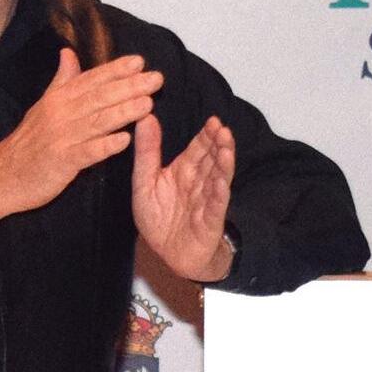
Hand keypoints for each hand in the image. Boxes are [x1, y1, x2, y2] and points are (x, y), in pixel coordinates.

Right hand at [0, 48, 163, 240]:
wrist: (2, 177)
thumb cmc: (27, 143)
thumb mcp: (42, 106)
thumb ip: (61, 81)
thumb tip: (69, 53)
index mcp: (58, 99)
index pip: (91, 80)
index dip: (115, 70)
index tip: (139, 61)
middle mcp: (60, 114)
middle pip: (99, 98)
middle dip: (129, 87)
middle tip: (157, 79)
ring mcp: (60, 138)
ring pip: (97, 122)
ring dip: (123, 112)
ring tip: (149, 104)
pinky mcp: (60, 163)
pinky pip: (86, 153)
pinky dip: (105, 146)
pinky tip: (125, 141)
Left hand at [132, 113, 235, 280]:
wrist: (168, 254)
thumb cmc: (159, 219)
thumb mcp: (144, 182)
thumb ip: (147, 151)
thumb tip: (146, 117)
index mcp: (184, 171)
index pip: (198, 149)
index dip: (206, 136)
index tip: (213, 120)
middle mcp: (199, 183)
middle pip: (211, 160)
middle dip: (218, 144)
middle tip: (222, 128)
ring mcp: (206, 200)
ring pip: (217, 178)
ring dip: (223, 163)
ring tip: (227, 147)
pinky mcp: (209, 220)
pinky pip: (215, 205)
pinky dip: (218, 193)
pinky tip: (221, 181)